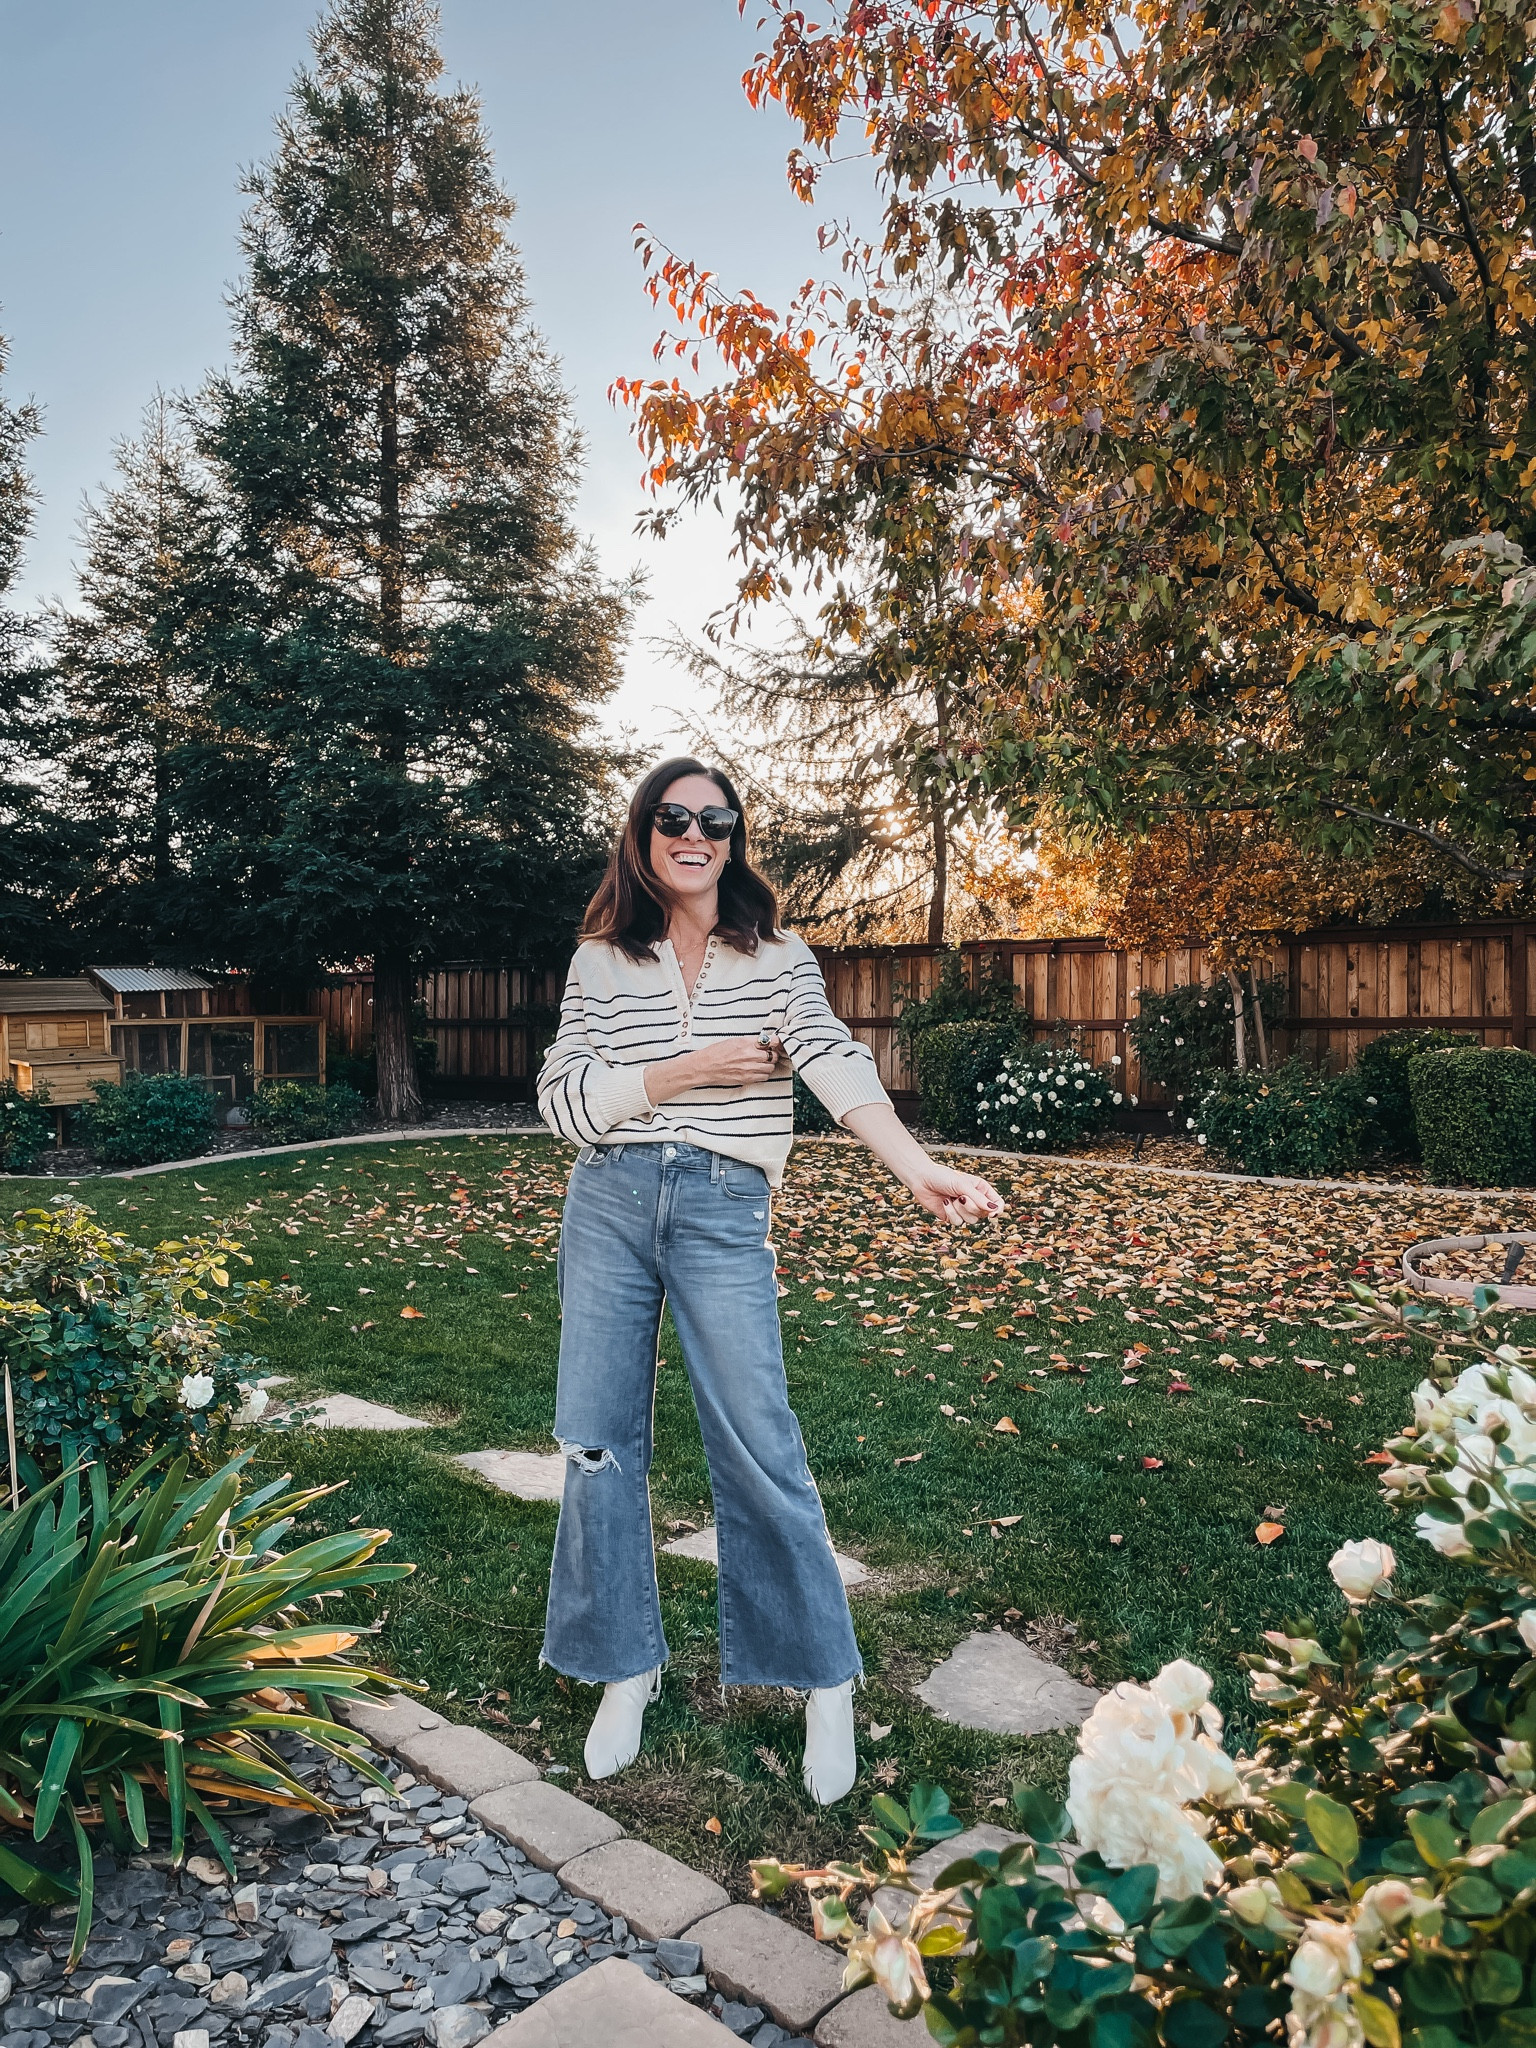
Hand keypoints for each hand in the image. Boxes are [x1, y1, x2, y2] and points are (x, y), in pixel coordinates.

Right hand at [647, 1034, 783, 1101]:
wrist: (705, 1066)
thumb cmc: (717, 1052)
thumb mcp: (734, 1040)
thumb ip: (750, 1041)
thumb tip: (764, 1042)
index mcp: (746, 1043)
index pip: (770, 1041)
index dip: (776, 1043)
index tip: (776, 1043)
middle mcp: (750, 1055)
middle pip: (773, 1056)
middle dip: (772, 1055)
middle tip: (767, 1054)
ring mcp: (749, 1068)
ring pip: (770, 1068)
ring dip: (769, 1065)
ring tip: (761, 1063)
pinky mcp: (747, 1078)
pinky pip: (764, 1077)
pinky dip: (763, 1074)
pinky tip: (757, 1071)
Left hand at [904, 1160, 1006, 1225]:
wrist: (921, 1179)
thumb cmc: (943, 1177)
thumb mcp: (962, 1185)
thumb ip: (978, 1198)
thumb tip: (994, 1210)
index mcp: (981, 1189)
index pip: (997, 1203)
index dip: (997, 1210)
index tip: (992, 1213)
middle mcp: (974, 1200)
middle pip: (984, 1214)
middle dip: (972, 1207)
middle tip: (961, 1197)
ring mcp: (963, 1210)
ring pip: (971, 1220)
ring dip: (960, 1210)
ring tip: (951, 1198)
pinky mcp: (952, 1217)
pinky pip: (958, 1222)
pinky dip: (951, 1213)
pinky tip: (944, 1202)